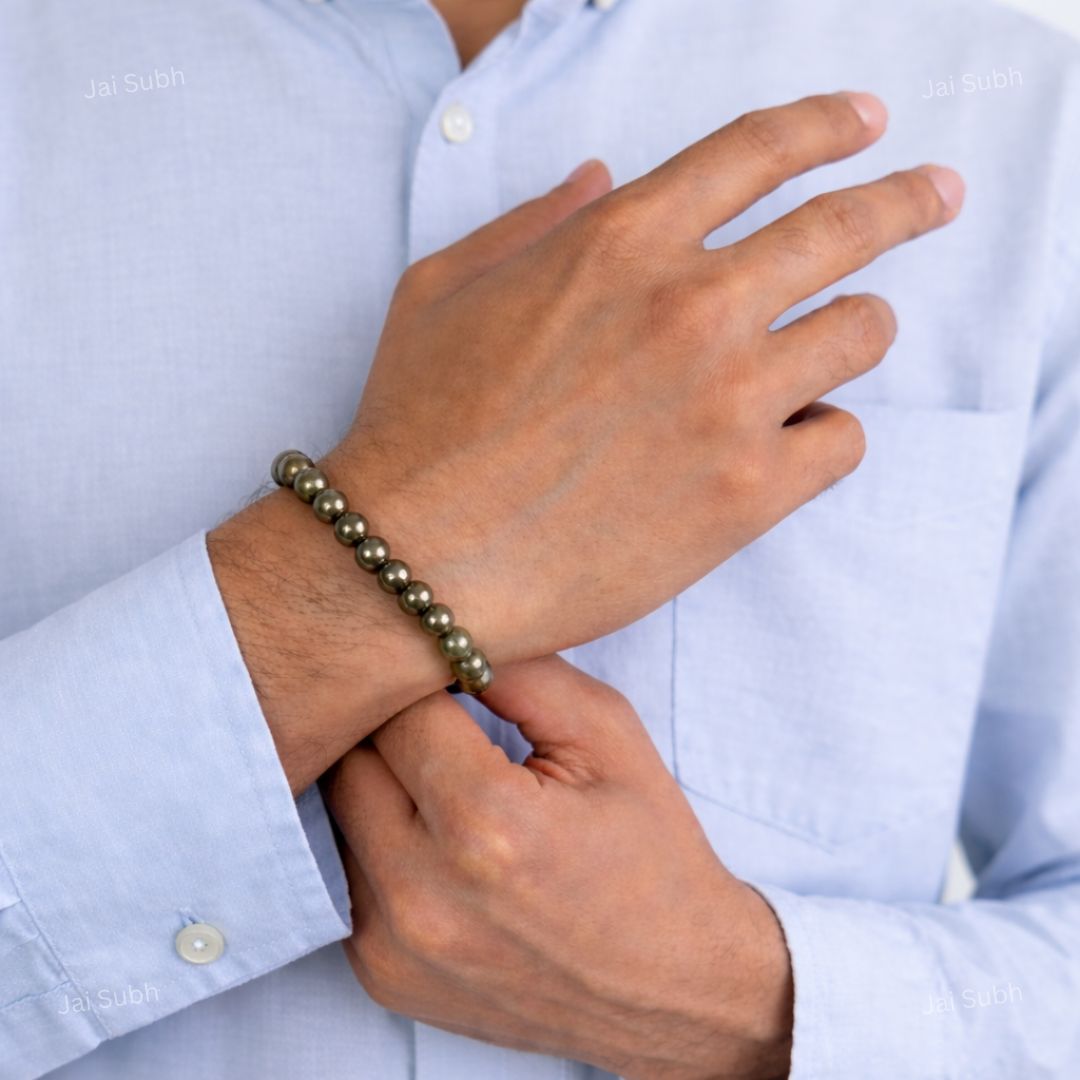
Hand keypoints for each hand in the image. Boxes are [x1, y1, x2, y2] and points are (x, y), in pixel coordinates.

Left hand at [325, 656, 793, 1079]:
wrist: (673, 986)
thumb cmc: (650, 851)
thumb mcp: (608, 734)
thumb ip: (524, 669)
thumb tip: (446, 625)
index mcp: (488, 823)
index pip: (400, 709)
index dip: (426, 680)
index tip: (449, 672)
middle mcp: (424, 892)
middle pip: (350, 758)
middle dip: (391, 726)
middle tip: (441, 720)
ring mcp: (393, 945)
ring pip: (335, 812)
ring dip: (377, 782)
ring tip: (439, 778)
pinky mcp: (380, 976)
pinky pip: (344, 874)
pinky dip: (377, 843)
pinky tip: (433, 840)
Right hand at [334, 91, 962, 664]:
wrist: (416, 558)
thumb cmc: (419, 423)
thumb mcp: (447, 287)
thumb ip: (535, 221)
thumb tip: (601, 178)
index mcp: (620, 243)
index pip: (759, 150)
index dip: (825, 123)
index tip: (865, 122)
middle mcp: (691, 308)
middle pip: (845, 227)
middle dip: (906, 200)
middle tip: (934, 196)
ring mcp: (729, 403)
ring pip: (860, 334)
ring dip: (856, 329)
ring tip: (837, 341)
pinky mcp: (746, 495)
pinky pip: (842, 441)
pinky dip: (827, 432)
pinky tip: (790, 438)